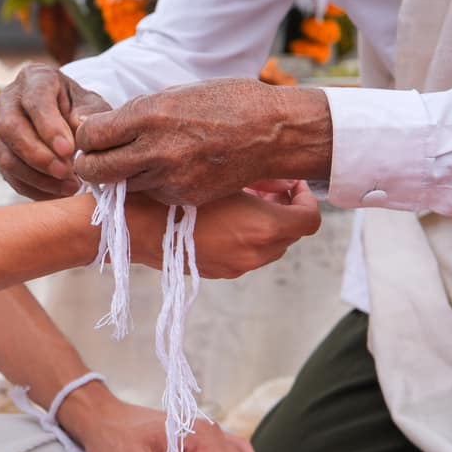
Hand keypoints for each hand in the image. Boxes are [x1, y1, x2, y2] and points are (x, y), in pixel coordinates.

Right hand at [0, 64, 110, 199]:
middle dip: (40, 157)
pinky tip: (58, 193)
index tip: (68, 150)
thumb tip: (81, 129)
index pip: (35, 102)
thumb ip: (90, 115)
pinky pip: (10, 176)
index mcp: (35, 79)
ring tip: (70, 187)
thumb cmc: (79, 108)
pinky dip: (34, 189)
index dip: (49, 128)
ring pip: (7, 157)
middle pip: (12, 129)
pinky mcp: (0, 153)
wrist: (65, 116)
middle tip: (68, 173)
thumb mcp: (92, 105)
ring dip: (39, 178)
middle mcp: (9, 100)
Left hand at [74, 78, 332, 205]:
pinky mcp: (183, 197)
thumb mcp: (174, 94)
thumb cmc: (225, 103)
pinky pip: (151, 194)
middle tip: (94, 160)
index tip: (91, 137)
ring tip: (137, 161)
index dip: (84, 138)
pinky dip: (151, 185)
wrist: (272, 132)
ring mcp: (169, 178)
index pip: (89, 136)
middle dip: (88, 166)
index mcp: (149, 115)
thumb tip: (98, 127)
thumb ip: (135, 114)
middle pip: (94, 170)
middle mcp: (155, 150)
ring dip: (121, 177)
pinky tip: (167, 169)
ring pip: (121, 186)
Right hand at [193, 180, 320, 277]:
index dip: (308, 200)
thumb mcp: (228, 180)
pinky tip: (225, 222)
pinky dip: (247, 239)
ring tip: (244, 206)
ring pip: (271, 247)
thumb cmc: (182, 197)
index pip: (310, 220)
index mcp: (265, 228)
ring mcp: (239, 267)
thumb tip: (284, 186)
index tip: (293, 186)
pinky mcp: (222, 272)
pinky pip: (248, 256)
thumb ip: (266, 182)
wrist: (141, 227)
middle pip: (291, 234)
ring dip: (266, 227)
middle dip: (285, 211)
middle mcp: (257, 253)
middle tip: (267, 190)